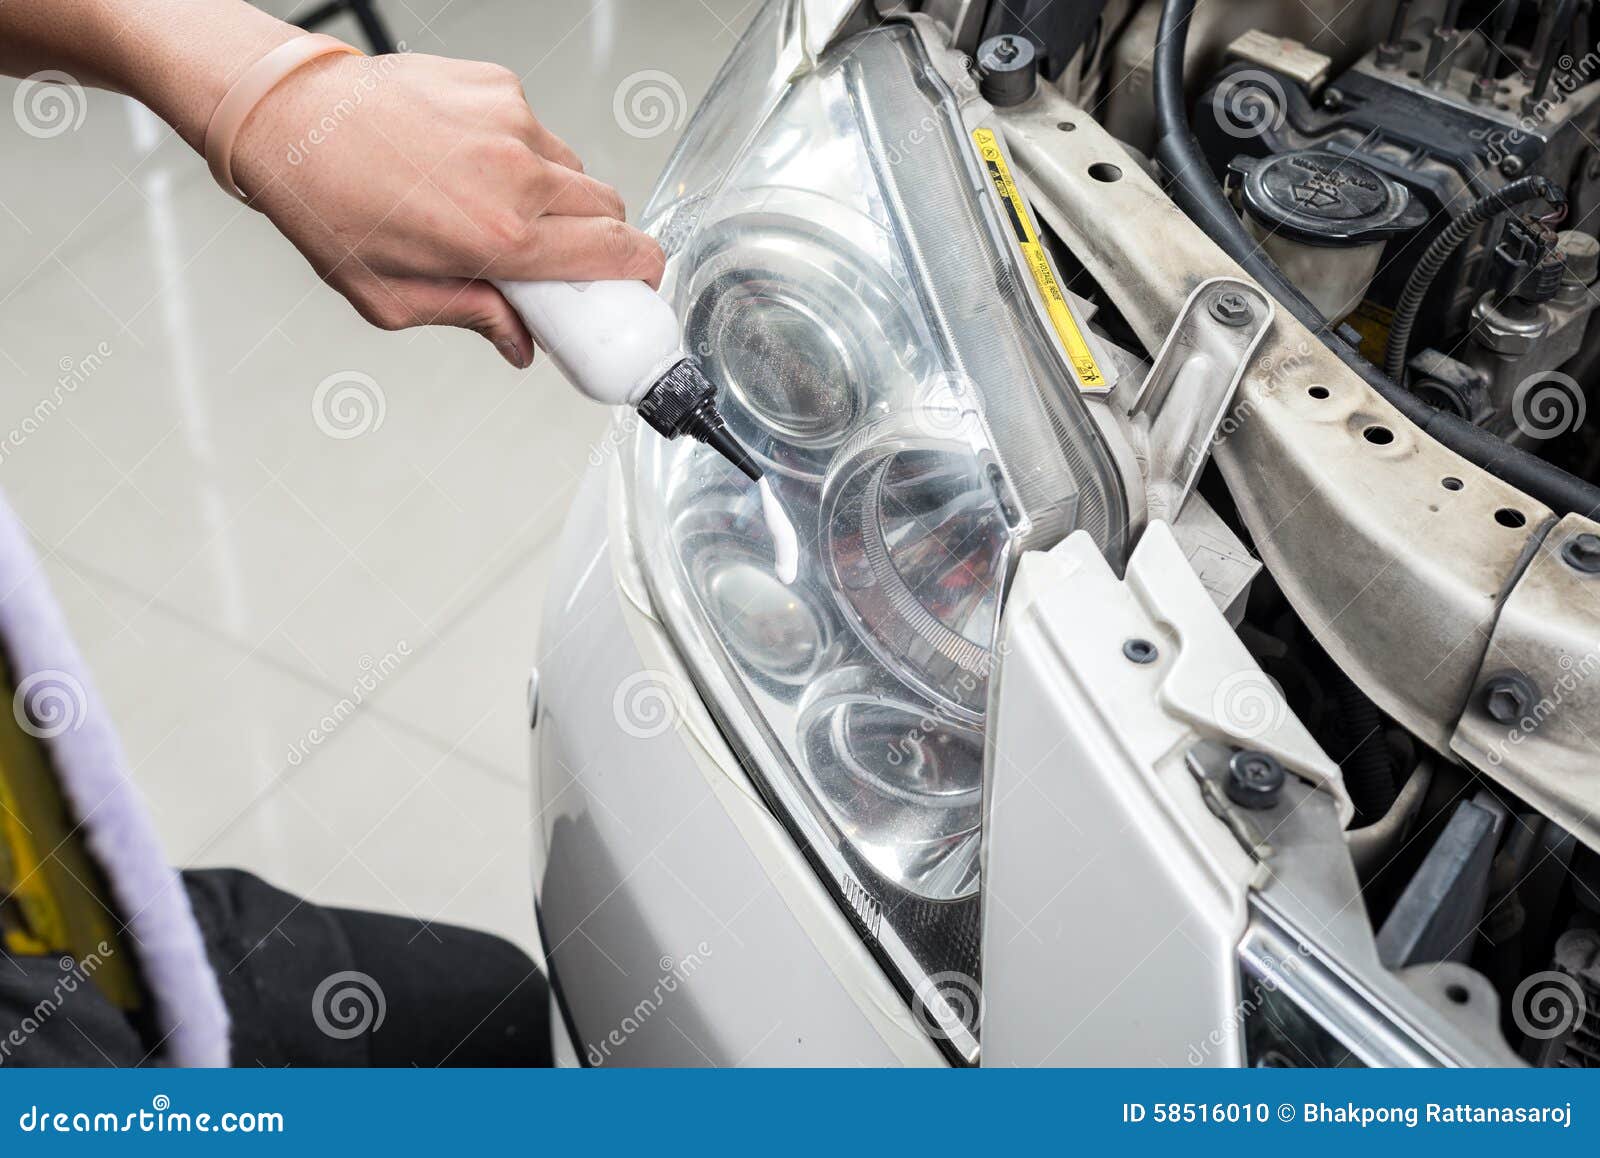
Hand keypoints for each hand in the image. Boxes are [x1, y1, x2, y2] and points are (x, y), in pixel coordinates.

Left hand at [230, 50, 664, 366]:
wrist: (285, 118)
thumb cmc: (326, 203)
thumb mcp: (391, 298)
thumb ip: (472, 319)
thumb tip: (519, 342)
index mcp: (501, 236)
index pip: (618, 254)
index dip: (641, 275)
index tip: (636, 287)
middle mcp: (516, 174)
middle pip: (610, 210)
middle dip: (600, 240)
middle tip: (564, 261)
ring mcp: (511, 122)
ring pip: (575, 169)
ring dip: (557, 198)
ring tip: (500, 208)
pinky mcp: (497, 86)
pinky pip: (538, 130)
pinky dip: (522, 154)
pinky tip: (472, 164)